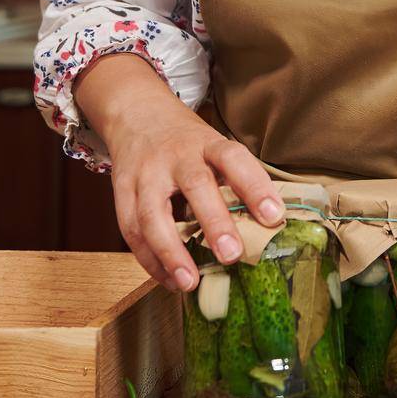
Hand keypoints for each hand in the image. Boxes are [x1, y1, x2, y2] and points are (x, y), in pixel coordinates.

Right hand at [74, 53, 284, 293]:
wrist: (136, 115)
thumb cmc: (187, 142)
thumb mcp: (213, 147)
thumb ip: (234, 180)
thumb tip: (269, 226)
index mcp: (208, 143)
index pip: (234, 159)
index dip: (255, 186)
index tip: (275, 216)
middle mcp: (177, 156)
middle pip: (196, 185)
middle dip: (214, 222)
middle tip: (232, 255)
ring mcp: (146, 173)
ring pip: (152, 213)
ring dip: (171, 252)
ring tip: (190, 282)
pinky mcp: (122, 191)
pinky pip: (131, 229)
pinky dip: (149, 259)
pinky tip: (169, 280)